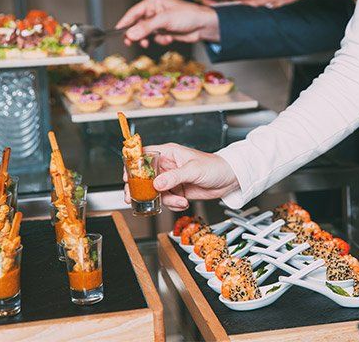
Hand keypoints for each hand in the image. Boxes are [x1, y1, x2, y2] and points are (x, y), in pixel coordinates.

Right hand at [115, 0, 219, 46]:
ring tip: (149, 43)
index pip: (134, 12)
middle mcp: (155, 11)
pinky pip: (156, 38)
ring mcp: (160, 22)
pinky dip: (161, 41)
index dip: (125, 22)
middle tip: (130, 42)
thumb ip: (146, 27)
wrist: (203, 26)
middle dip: (136, 34)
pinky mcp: (165, 31)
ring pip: (146, 33)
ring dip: (149, 39)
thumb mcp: (165, 20)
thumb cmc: (188, 16)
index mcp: (153, 2)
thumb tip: (130, 34)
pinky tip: (169, 39)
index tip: (117, 31)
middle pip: (138, 24)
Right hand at [123, 143, 239, 210]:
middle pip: (145, 177)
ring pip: (155, 192)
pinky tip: (183, 202)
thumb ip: (174, 177)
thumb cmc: (215, 166)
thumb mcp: (194, 170)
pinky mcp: (177, 191)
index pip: (144, 155)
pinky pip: (166, 200)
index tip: (128, 177)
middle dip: (140, 189)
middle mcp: (168, 166)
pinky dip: (173, 204)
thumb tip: (157, 183)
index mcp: (169, 153)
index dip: (133, 165)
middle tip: (133, 198)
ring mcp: (172, 179)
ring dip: (165, 200)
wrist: (230, 180)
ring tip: (179, 200)